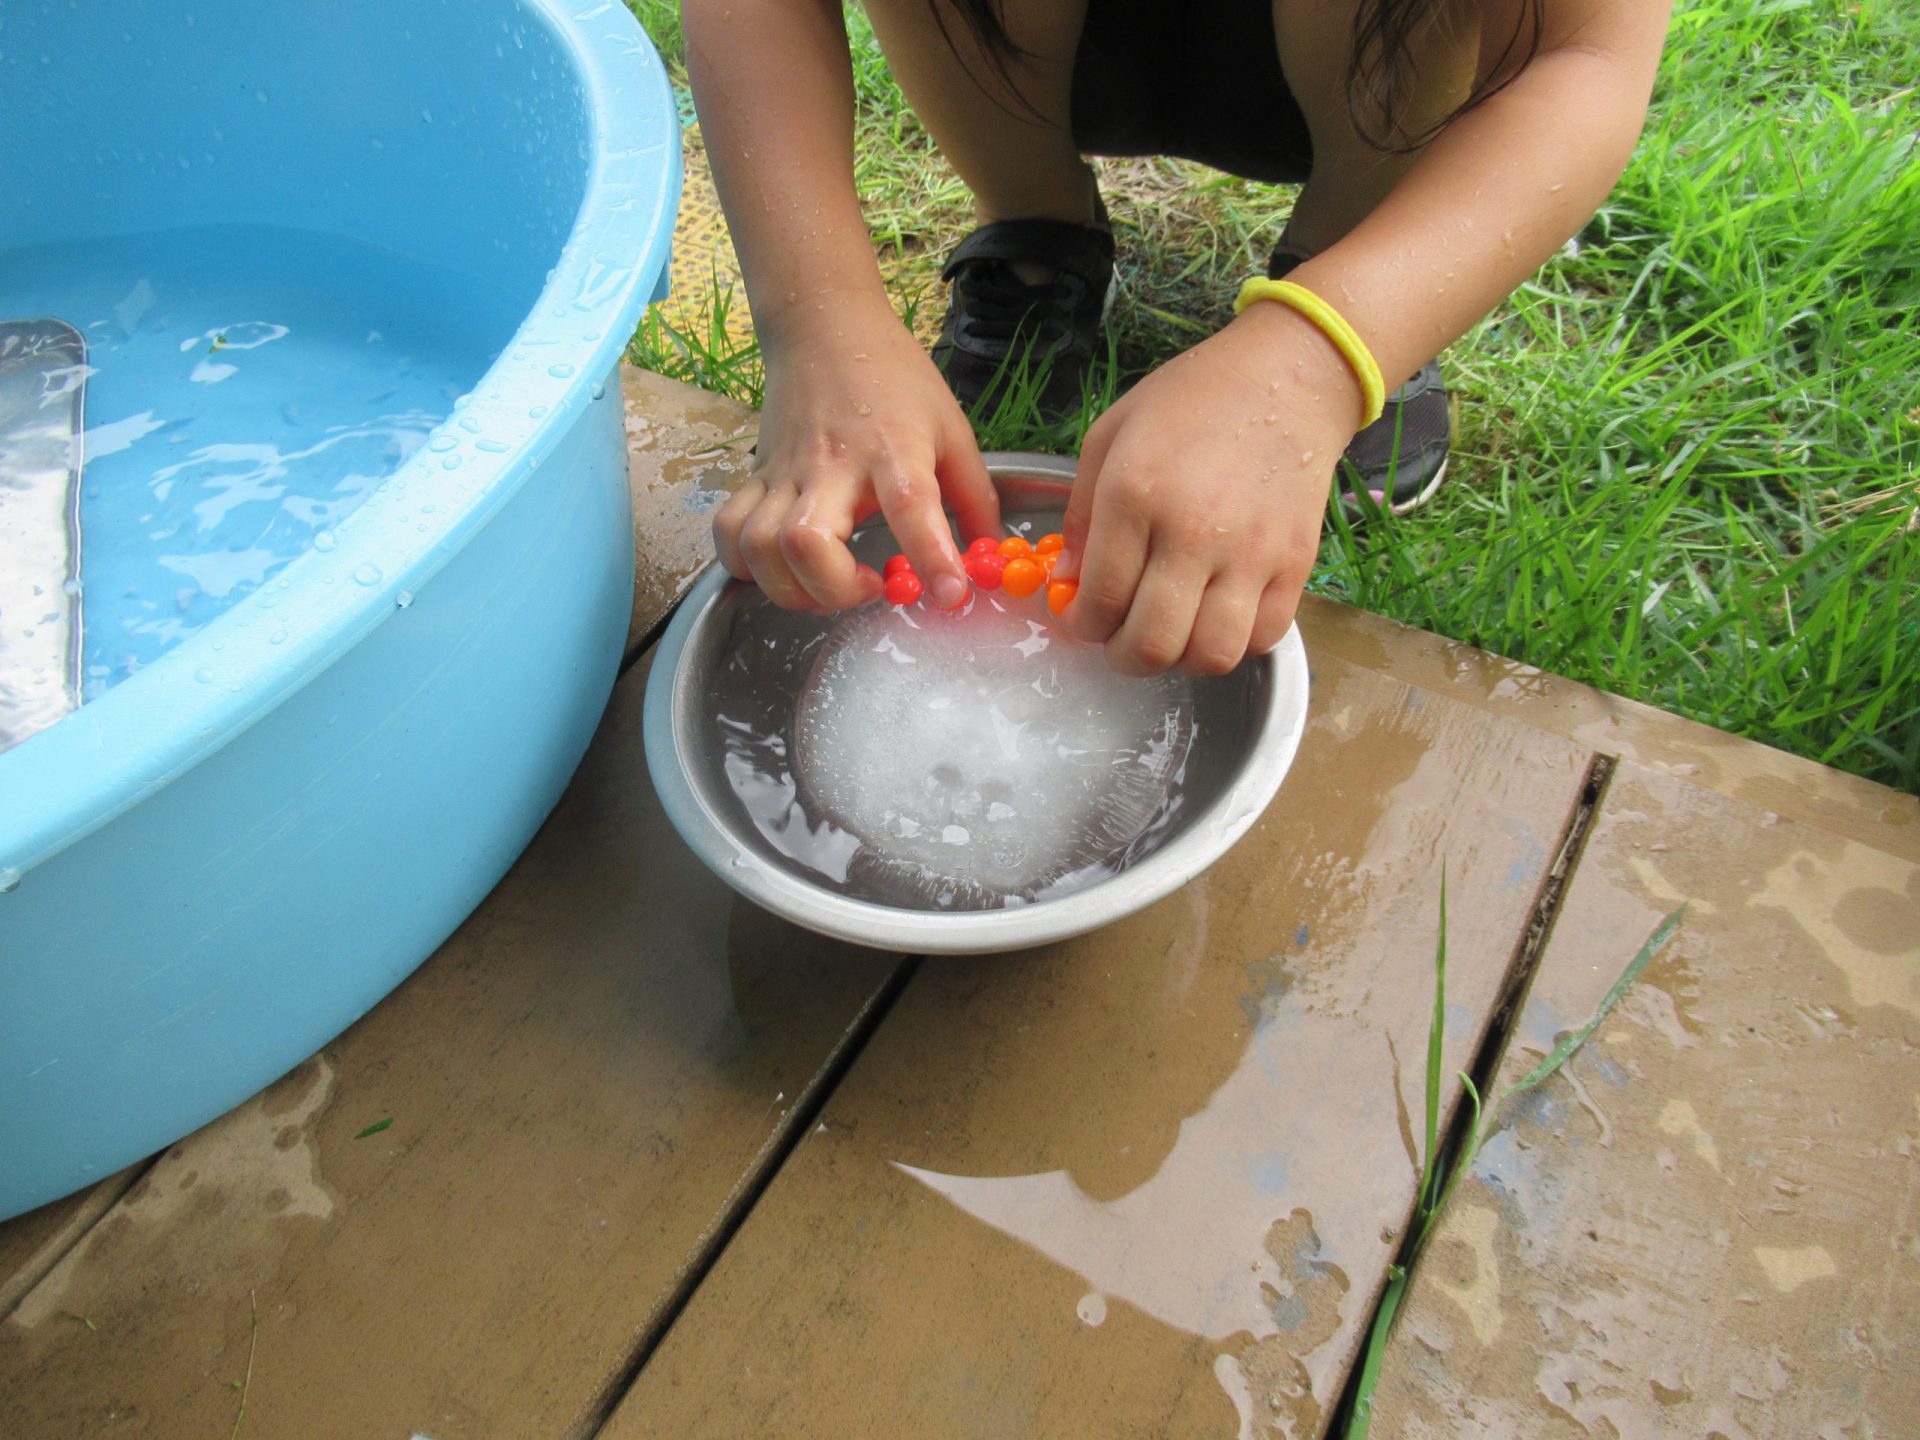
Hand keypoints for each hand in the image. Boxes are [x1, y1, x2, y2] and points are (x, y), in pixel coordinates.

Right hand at [713, 293, 998, 610]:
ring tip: (832, 586)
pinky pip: (728, 534)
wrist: (824, 328)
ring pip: (760, 547)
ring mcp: (784, 472)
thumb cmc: (894, 378)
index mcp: (893, 449)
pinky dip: (746, 567)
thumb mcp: (952, 429)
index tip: (951, 594)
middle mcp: (832, 464)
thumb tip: (992, 555)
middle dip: (836, 590)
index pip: (911, 506)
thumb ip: (974, 497)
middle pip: (806, 542)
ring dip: (792, 588)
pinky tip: (783, 571)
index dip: (931, 556)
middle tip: (870, 589)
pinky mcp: (755, 477)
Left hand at [1054, 303, 1361, 674]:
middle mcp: (1194, 532)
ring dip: (1180, 659)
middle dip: (1124, 656)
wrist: (1286, 378)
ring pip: (1211, 655)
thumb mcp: (1111, 436)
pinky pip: (1263, 638)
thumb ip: (1082, 514)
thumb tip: (1070, 582)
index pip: (1100, 600)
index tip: (1083, 618)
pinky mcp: (1295, 564)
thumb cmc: (1190, 400)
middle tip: (1119, 639)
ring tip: (1170, 632)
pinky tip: (1215, 616)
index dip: (1082, 624)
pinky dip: (1235, 644)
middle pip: (1153, 644)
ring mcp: (1252, 554)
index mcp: (1135, 495)